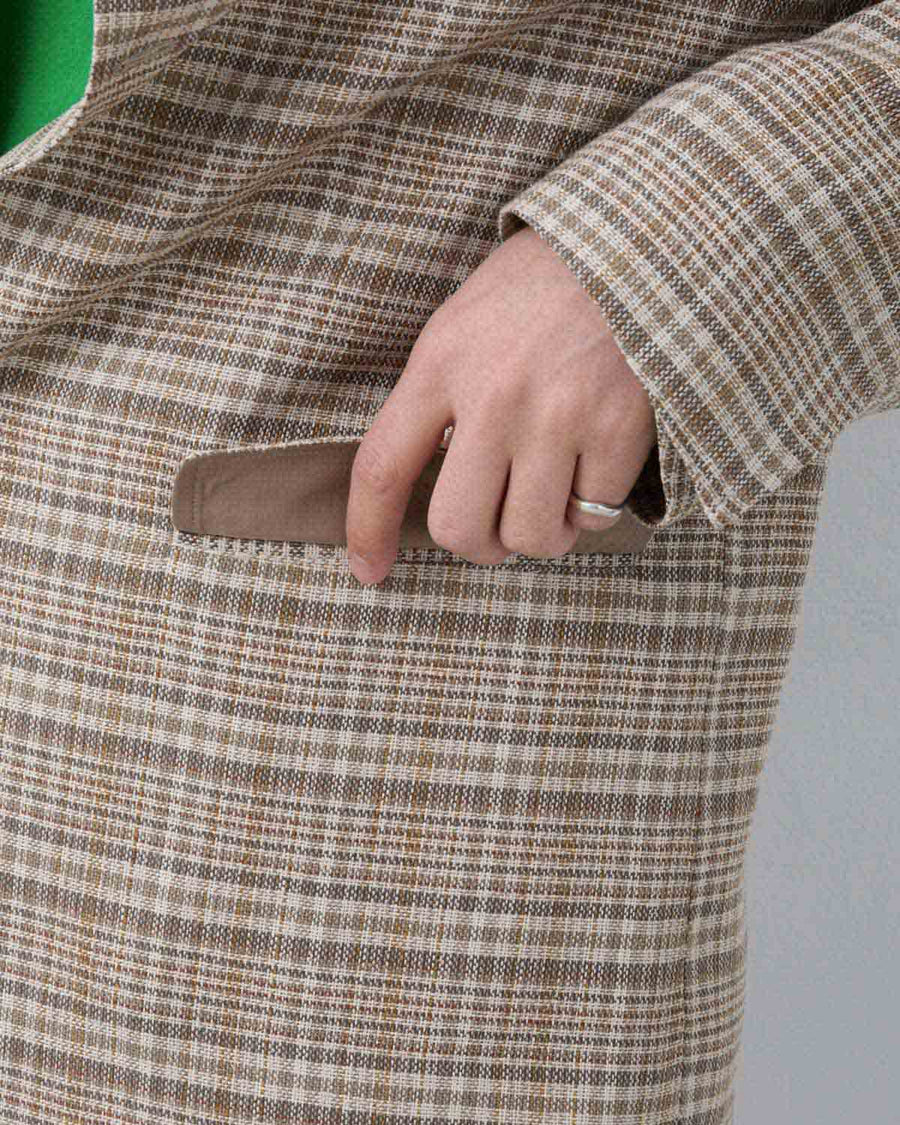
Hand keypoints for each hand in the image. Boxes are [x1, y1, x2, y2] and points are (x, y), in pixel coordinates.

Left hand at [346, 224, 657, 585]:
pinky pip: (593, 515)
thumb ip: (438, 398)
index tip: (369, 570)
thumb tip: (429, 485)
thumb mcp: (463, 323)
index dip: (367, 531)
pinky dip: (592, 508)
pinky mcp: (618, 428)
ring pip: (530, 536)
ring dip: (540, 533)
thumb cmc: (541, 286)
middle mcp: (493, 396)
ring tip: (550, 494)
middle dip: (476, 544)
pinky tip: (593, 468)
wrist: (635, 240)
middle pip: (456, 526)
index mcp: (440, 363)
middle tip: (495, 525)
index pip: (380, 469)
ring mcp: (558, 415)